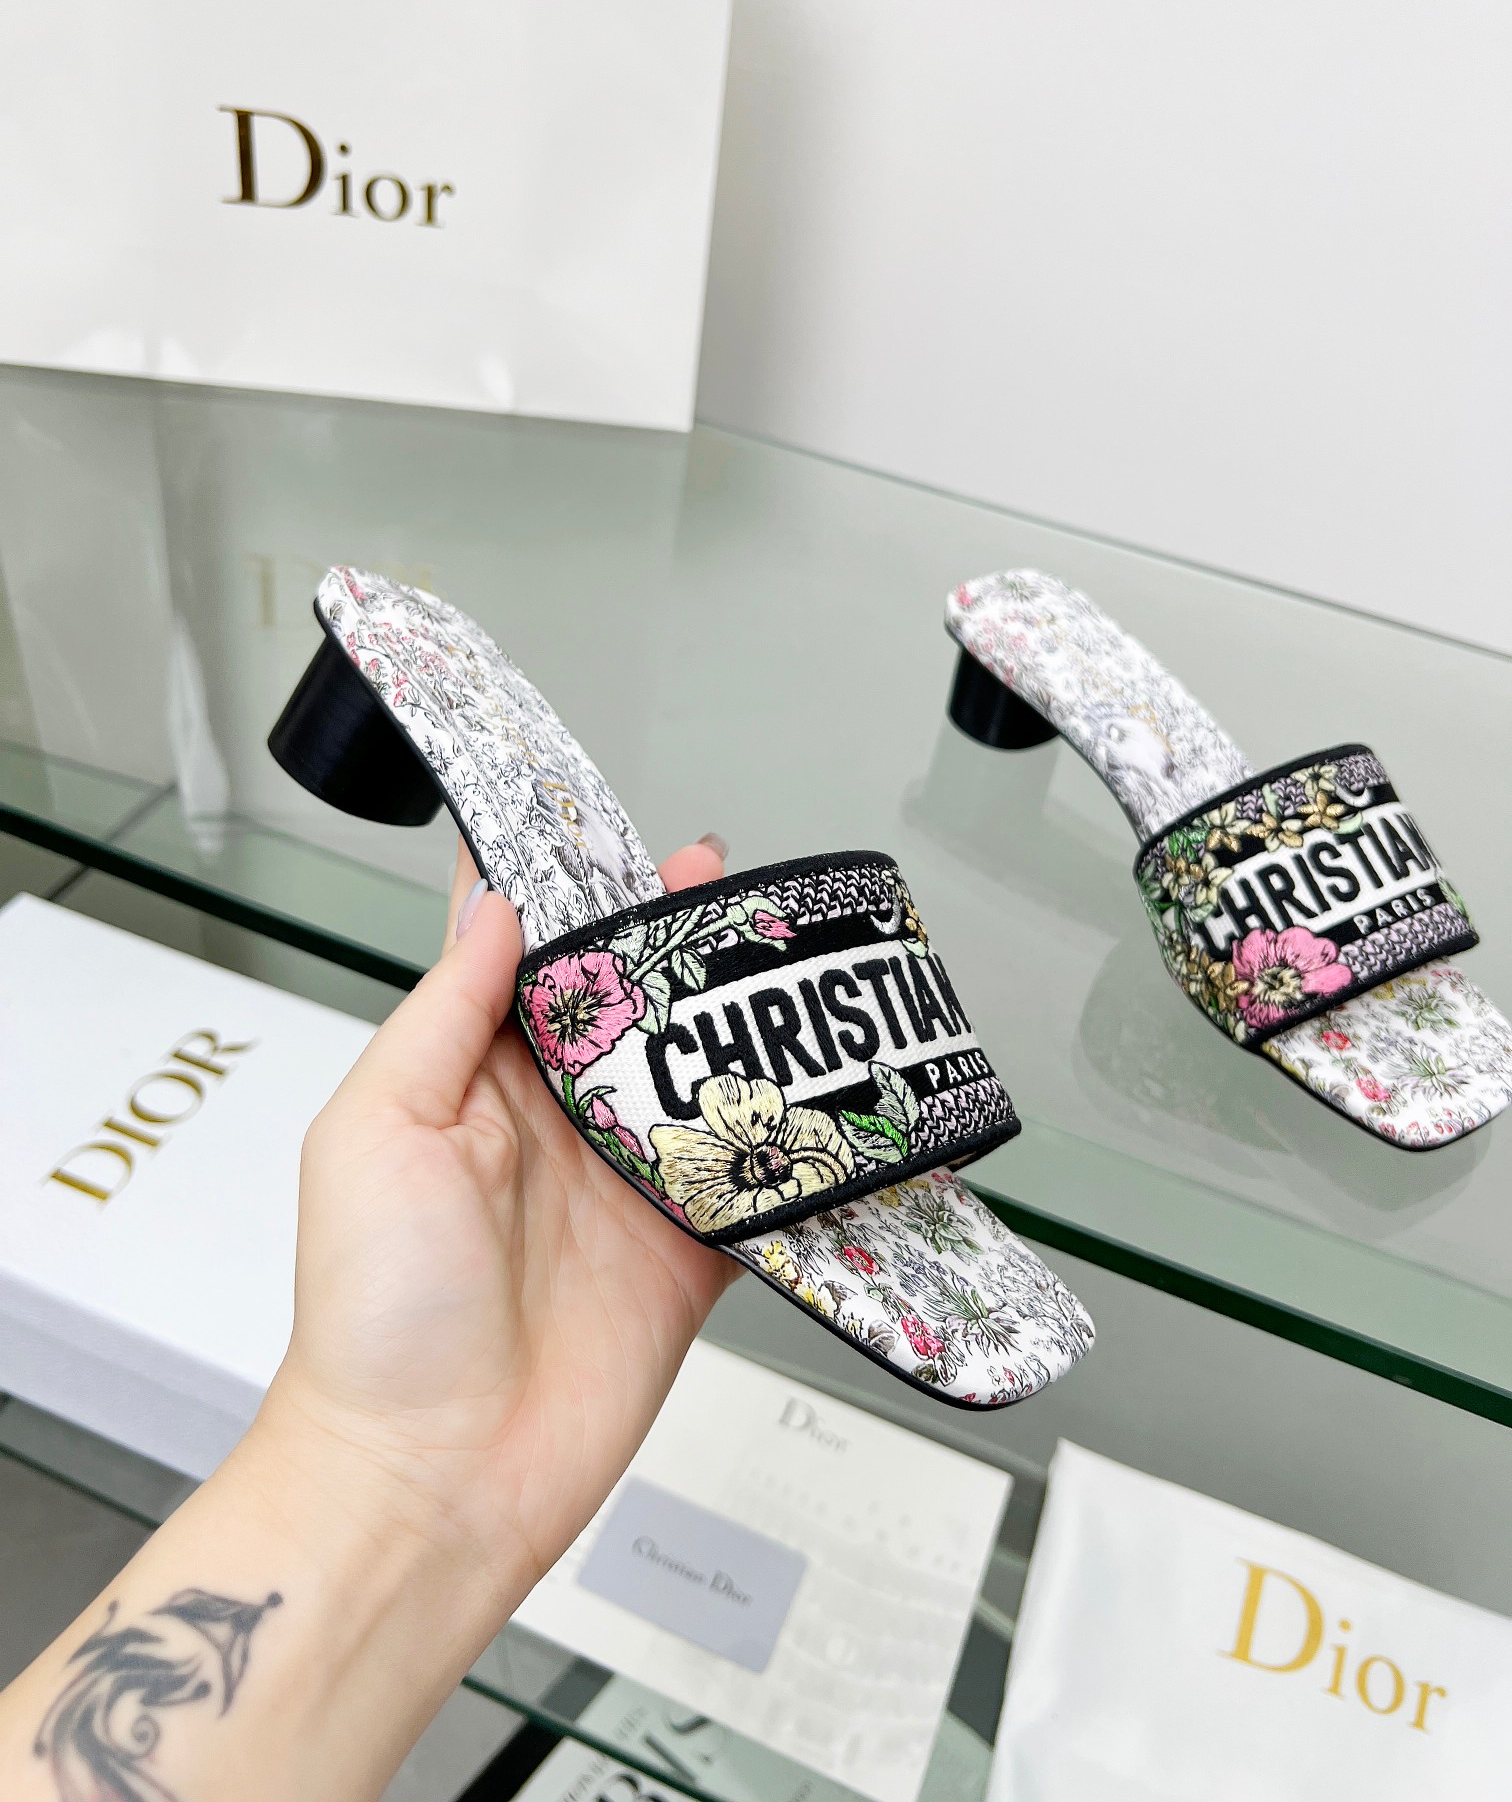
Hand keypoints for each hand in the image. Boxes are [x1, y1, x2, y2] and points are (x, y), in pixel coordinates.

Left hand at [260, 835, 740, 1617]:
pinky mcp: (686, 1261)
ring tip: (794, 963)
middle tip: (729, 882)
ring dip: (747, 1029)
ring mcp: (627, 1192)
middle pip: (635, 1011)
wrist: (432, 1479)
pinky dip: (796, 1153)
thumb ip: (443, 1016)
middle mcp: (556, 1128)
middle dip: (680, 944)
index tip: (606, 830)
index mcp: (473, 1084)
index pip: (527, 964)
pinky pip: (755, 1190)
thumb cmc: (375, 1314)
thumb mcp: (375, 1132)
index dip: (568, 896)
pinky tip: (832, 1101)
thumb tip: (495, 908)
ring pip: (705, 1084)